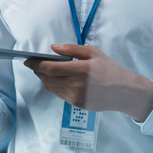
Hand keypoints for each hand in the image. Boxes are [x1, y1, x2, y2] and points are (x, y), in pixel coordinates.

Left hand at [24, 44, 152, 121]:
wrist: (124, 92)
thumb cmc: (110, 69)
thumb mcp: (94, 53)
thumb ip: (72, 49)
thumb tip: (54, 48)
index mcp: (81, 70)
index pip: (51, 68)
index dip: (36, 64)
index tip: (27, 60)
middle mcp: (77, 85)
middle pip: (47, 78)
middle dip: (37, 71)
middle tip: (32, 64)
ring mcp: (76, 97)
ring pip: (51, 87)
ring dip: (43, 79)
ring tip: (41, 71)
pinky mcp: (77, 104)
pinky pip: (59, 94)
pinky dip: (53, 86)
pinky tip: (54, 79)